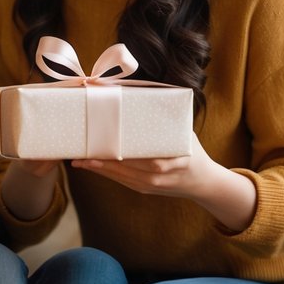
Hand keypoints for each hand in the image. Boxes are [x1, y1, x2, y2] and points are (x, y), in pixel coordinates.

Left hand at [72, 134, 255, 231]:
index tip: (102, 142)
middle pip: (126, 169)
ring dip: (99, 170)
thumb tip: (146, 93)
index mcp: (171, 159)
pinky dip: (108, 175)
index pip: (141, 157)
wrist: (204, 182)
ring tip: (79, 161)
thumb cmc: (192, 150)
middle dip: (102, 162)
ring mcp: (152, 185)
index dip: (119, 152)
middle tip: (81, 152)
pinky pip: (123, 182)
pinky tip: (94, 168)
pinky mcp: (146, 190)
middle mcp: (160, 175)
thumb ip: (165, 119)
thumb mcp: (184, 133)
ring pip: (121, 178)